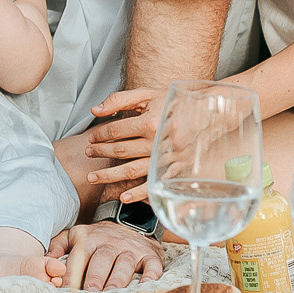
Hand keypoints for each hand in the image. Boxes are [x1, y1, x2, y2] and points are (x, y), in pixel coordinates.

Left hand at [46, 222, 163, 290]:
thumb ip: (57, 246)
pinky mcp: (150, 256)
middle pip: (102, 260)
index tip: (64, 289)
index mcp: (90, 239)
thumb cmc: (99, 238)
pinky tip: (144, 288)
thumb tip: (42, 262)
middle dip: (95, 277)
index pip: (79, 257)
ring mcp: (131, 249)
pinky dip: (150, 278)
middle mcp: (111, 243)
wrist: (131, 224)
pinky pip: (152, 267)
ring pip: (124, 264)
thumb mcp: (75, 235)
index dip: (72, 273)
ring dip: (117, 280)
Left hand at [85, 87, 167, 202]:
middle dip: (100, 153)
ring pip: (131, 170)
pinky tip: (123, 197)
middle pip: (120, 151)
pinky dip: (137, 193)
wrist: (205, 113)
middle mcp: (156, 142)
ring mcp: (165, 158)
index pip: (115, 131)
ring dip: (110, 176)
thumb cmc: (172, 103)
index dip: (99, 135)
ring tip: (93, 178)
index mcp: (149, 122)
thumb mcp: (146, 95)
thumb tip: (94, 110)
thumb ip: (118, 100)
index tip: (91, 138)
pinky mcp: (174, 169)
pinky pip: (152, 183)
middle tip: (88, 154)